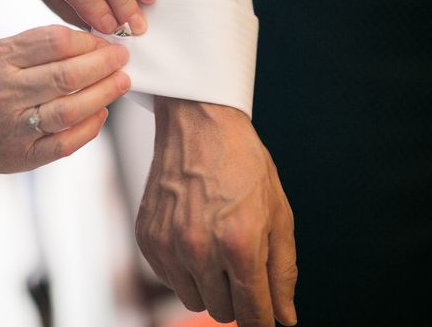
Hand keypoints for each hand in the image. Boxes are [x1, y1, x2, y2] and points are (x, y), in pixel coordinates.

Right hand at [0, 25, 129, 176]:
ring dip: (103, 95)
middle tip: (122, 59)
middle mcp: (3, 94)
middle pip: (66, 77)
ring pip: (69, 111)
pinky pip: (65, 144)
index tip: (107, 41)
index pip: (54, 43)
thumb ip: (36, 46)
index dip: (88, 41)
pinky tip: (102, 113)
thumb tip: (89, 42)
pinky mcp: (22, 157)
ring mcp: (12, 129)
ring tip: (122, 83)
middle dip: (103, 66)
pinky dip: (90, 127)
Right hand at [136, 98, 297, 326]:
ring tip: (216, 245)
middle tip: (240, 260)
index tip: (264, 317)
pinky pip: (169, 279)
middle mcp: (199, 249)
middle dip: (238, 297)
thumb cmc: (242, 164)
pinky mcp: (147, 238)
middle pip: (222, 313)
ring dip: (209, 285)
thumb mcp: (277, 213)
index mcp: (239, 244)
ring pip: (193, 300)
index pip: (253, 313)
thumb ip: (282, 270)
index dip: (262, 320)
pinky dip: (184, 268)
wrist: (199, 124)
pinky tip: (193, 235)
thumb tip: (284, 317)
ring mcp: (168, 244)